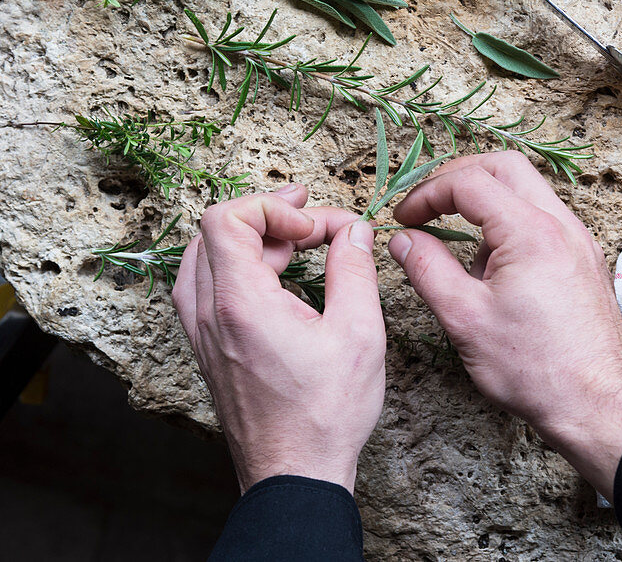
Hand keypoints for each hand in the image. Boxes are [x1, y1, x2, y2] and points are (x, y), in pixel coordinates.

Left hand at [172, 184, 385, 493]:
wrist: (294, 473)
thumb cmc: (325, 413)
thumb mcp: (358, 332)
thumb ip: (354, 269)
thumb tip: (354, 231)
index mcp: (240, 303)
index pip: (228, 217)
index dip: (274, 208)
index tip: (317, 228)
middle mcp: (208, 313)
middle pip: (216, 230)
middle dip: (270, 217)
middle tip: (317, 226)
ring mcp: (202, 332)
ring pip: (207, 255)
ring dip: (253, 240)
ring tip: (300, 247)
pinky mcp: (209, 347)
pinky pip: (208, 285)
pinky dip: (241, 267)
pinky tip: (281, 281)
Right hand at [387, 152, 621, 500]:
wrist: (592, 404)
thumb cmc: (532, 368)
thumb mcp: (464, 318)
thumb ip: (426, 269)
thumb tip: (402, 240)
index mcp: (531, 231)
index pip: (469, 182)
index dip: (426, 193)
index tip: (403, 218)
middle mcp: (562, 225)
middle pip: (504, 167)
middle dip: (458, 177)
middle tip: (427, 204)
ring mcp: (579, 240)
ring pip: (527, 190)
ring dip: (486, 201)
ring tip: (457, 244)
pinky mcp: (585, 260)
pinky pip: (543, 219)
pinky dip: (510, 224)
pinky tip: (492, 267)